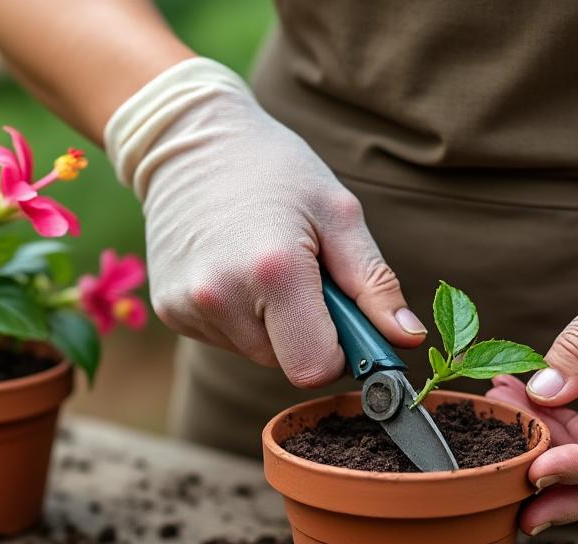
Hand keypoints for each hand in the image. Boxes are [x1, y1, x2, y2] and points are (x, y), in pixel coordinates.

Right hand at [105, 59, 426, 386]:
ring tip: (262, 265)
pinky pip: (225, 339)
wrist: (192, 139)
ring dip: (272, 326)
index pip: (315, 368)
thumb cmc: (277, 170)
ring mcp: (188, 306)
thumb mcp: (338, 215)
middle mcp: (221, 297)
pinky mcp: (168, 310)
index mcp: (272, 272)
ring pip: (256, 354)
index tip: (344, 317)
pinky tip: (233, 268)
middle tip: (303, 277)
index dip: (340, 352)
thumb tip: (409, 341)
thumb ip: (375, 284)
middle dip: (307, 334)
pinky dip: (240, 317)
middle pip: (287, 365)